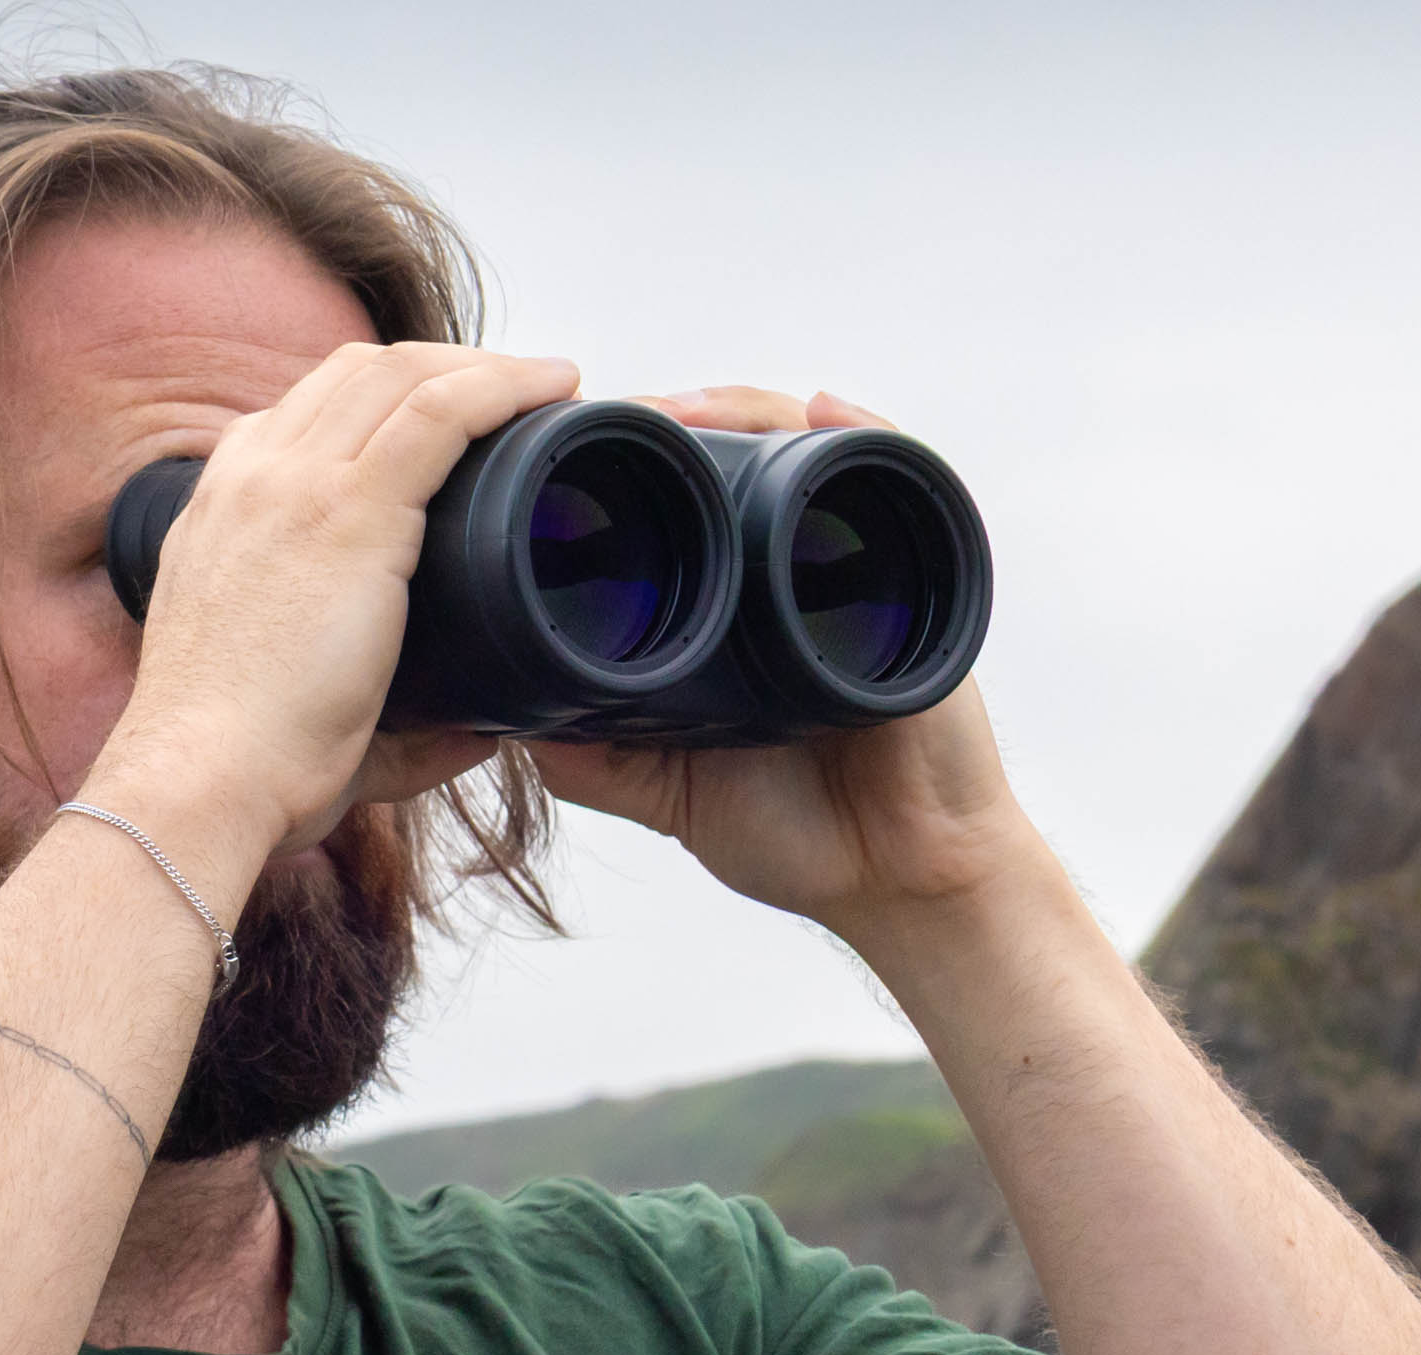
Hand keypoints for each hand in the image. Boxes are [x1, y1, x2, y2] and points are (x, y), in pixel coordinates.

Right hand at [90, 342, 580, 864]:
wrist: (200, 778)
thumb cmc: (245, 763)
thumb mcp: (294, 699)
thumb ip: (393, 712)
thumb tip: (480, 729)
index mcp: (225, 504)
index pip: (311, 409)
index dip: (390, 397)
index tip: (454, 423)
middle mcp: (253, 472)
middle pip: (361, 372)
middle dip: (444, 368)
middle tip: (516, 401)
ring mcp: (299, 483)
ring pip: (405, 375)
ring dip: (485, 368)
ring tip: (548, 386)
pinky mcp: (351, 512)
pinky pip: (439, 411)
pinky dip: (503, 387)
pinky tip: (552, 387)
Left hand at [529, 387, 1052, 934]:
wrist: (897, 879)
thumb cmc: (794, 833)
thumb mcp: (664, 788)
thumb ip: (590, 756)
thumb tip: (494, 713)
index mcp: (738, 608)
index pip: (689, 505)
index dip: (634, 465)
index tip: (564, 445)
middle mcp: (798, 574)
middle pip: (745, 458)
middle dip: (682, 420)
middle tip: (617, 411)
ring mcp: (863, 570)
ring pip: (807, 454)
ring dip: (749, 414)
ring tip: (686, 410)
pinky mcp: (925, 579)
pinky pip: (902, 485)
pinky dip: (864, 435)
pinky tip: (818, 410)